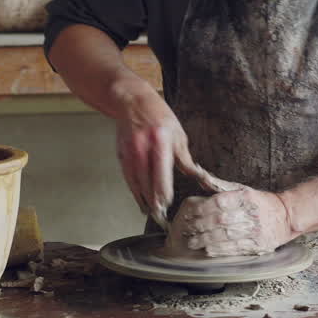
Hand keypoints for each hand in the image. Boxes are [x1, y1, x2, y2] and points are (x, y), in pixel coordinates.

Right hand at [115, 91, 234, 228]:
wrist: (132, 102)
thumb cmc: (159, 115)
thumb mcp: (177, 133)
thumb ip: (184, 158)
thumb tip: (196, 176)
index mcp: (160, 140)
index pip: (161, 171)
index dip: (163, 189)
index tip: (167, 203)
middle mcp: (142, 147)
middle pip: (147, 180)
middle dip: (153, 199)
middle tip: (160, 216)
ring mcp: (130, 151)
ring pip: (135, 181)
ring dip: (142, 198)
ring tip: (150, 212)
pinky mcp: (122, 154)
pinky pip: (128, 177)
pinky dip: (134, 190)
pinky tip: (140, 199)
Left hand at [172, 189, 294, 256]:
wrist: (286, 217)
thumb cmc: (260, 202)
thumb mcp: (243, 189)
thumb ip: (221, 186)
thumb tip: (200, 176)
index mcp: (245, 196)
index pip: (220, 201)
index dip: (202, 208)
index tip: (190, 213)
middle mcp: (250, 212)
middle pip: (220, 219)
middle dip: (201, 225)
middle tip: (187, 229)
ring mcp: (255, 230)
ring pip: (226, 235)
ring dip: (206, 239)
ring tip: (192, 242)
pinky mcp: (257, 244)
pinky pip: (235, 248)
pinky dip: (220, 250)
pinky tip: (208, 250)